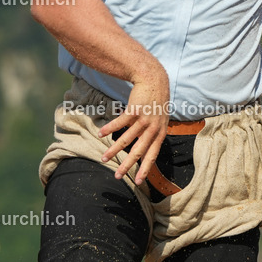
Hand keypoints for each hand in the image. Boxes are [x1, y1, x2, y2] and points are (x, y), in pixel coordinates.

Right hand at [99, 69, 169, 184]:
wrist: (154, 80)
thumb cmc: (156, 101)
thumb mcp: (160, 119)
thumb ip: (153, 133)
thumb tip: (145, 146)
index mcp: (160, 133)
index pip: (152, 155)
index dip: (145, 168)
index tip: (139, 181)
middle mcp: (153, 128)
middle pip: (138, 151)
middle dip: (127, 165)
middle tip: (117, 176)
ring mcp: (144, 120)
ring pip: (126, 139)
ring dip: (113, 150)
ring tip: (103, 158)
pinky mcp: (134, 110)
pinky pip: (120, 123)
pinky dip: (109, 129)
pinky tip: (100, 134)